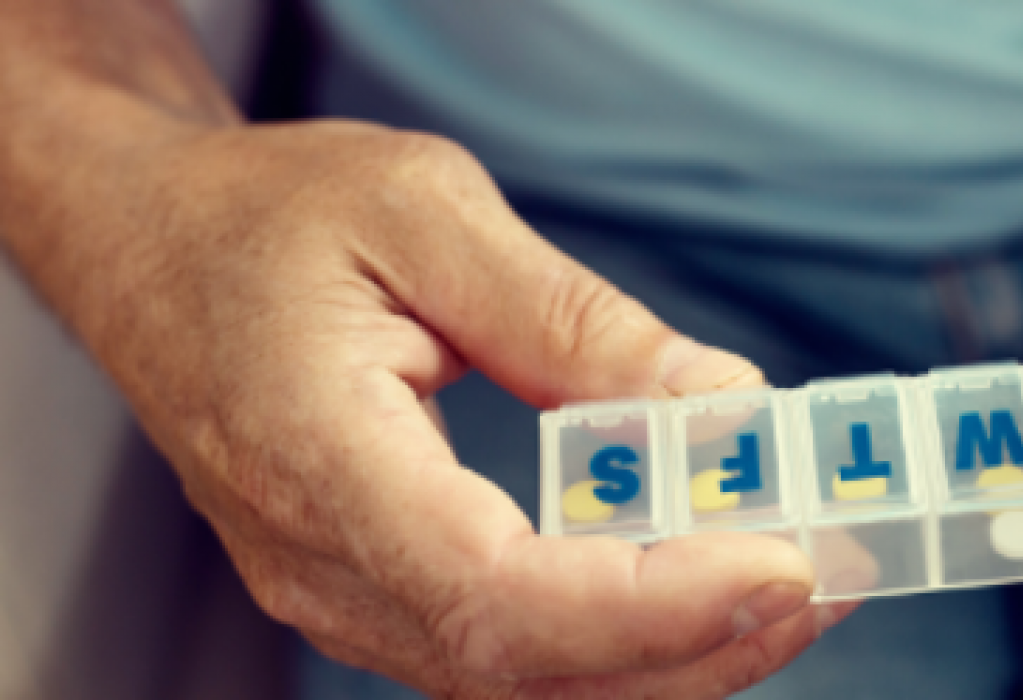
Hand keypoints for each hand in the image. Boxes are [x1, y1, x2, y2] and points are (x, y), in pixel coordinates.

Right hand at [12, 119, 848, 695]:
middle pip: (525, 668)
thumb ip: (569, 319)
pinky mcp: (376, 587)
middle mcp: (320, 562)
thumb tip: (715, 400)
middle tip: (825, 581)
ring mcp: (340, 592)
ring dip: (671, 654)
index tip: (776, 564)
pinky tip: (701, 590)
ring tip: (792, 589)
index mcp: (316, 462)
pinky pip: (506, 651)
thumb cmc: (262, 217)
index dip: (649, 604)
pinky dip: (617, 638)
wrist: (149, 245)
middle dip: (695, 644)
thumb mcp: (422, 212)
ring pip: (522, 681)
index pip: (495, 592)